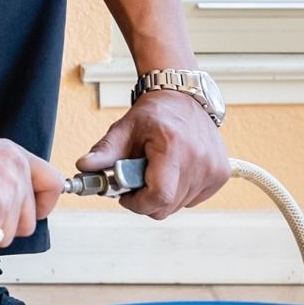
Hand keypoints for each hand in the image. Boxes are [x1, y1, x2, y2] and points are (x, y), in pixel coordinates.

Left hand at [77, 90, 230, 218]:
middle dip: (145, 200)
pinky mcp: (220, 175)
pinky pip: (193, 199)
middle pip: (167, 205)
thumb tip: (83, 167)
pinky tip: (172, 171)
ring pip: (179, 206)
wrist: (183, 98)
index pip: (159, 195)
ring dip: (161, 195)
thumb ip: (104, 151)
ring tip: (154, 171)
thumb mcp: (124, 129)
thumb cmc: (153, 114)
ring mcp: (213, 169)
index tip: (125, 195)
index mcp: (173, 147)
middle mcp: (199, 160)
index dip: (138, 203)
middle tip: (135, 180)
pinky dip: (178, 192)